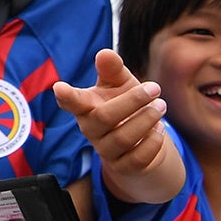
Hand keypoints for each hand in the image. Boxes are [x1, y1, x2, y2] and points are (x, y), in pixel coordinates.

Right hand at [55, 49, 182, 206]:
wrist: (140, 142)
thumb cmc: (126, 106)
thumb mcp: (120, 85)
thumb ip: (112, 70)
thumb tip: (105, 53)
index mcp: (85, 107)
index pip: (71, 102)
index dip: (65, 96)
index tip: (59, 87)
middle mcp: (90, 129)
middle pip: (104, 117)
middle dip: (132, 101)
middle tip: (155, 88)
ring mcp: (105, 150)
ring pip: (123, 138)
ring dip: (146, 120)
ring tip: (161, 106)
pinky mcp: (122, 167)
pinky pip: (137, 157)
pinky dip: (153, 142)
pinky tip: (159, 130)